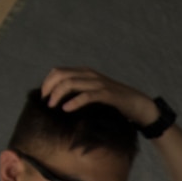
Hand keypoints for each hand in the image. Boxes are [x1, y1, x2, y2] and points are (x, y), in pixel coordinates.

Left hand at [41, 66, 158, 126]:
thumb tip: (60, 101)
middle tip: (45, 102)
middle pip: (61, 75)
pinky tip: (66, 109)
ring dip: (58, 94)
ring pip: (70, 83)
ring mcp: (98, 83)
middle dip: (49, 88)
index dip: (47, 82)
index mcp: (85, 73)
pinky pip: (87, 96)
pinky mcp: (107, 94)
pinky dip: (74, 102)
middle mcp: (90, 75)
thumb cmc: (115, 103)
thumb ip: (79, 92)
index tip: (43, 96)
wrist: (138, 105)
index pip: (58, 71)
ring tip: (52, 106)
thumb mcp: (94, 94)